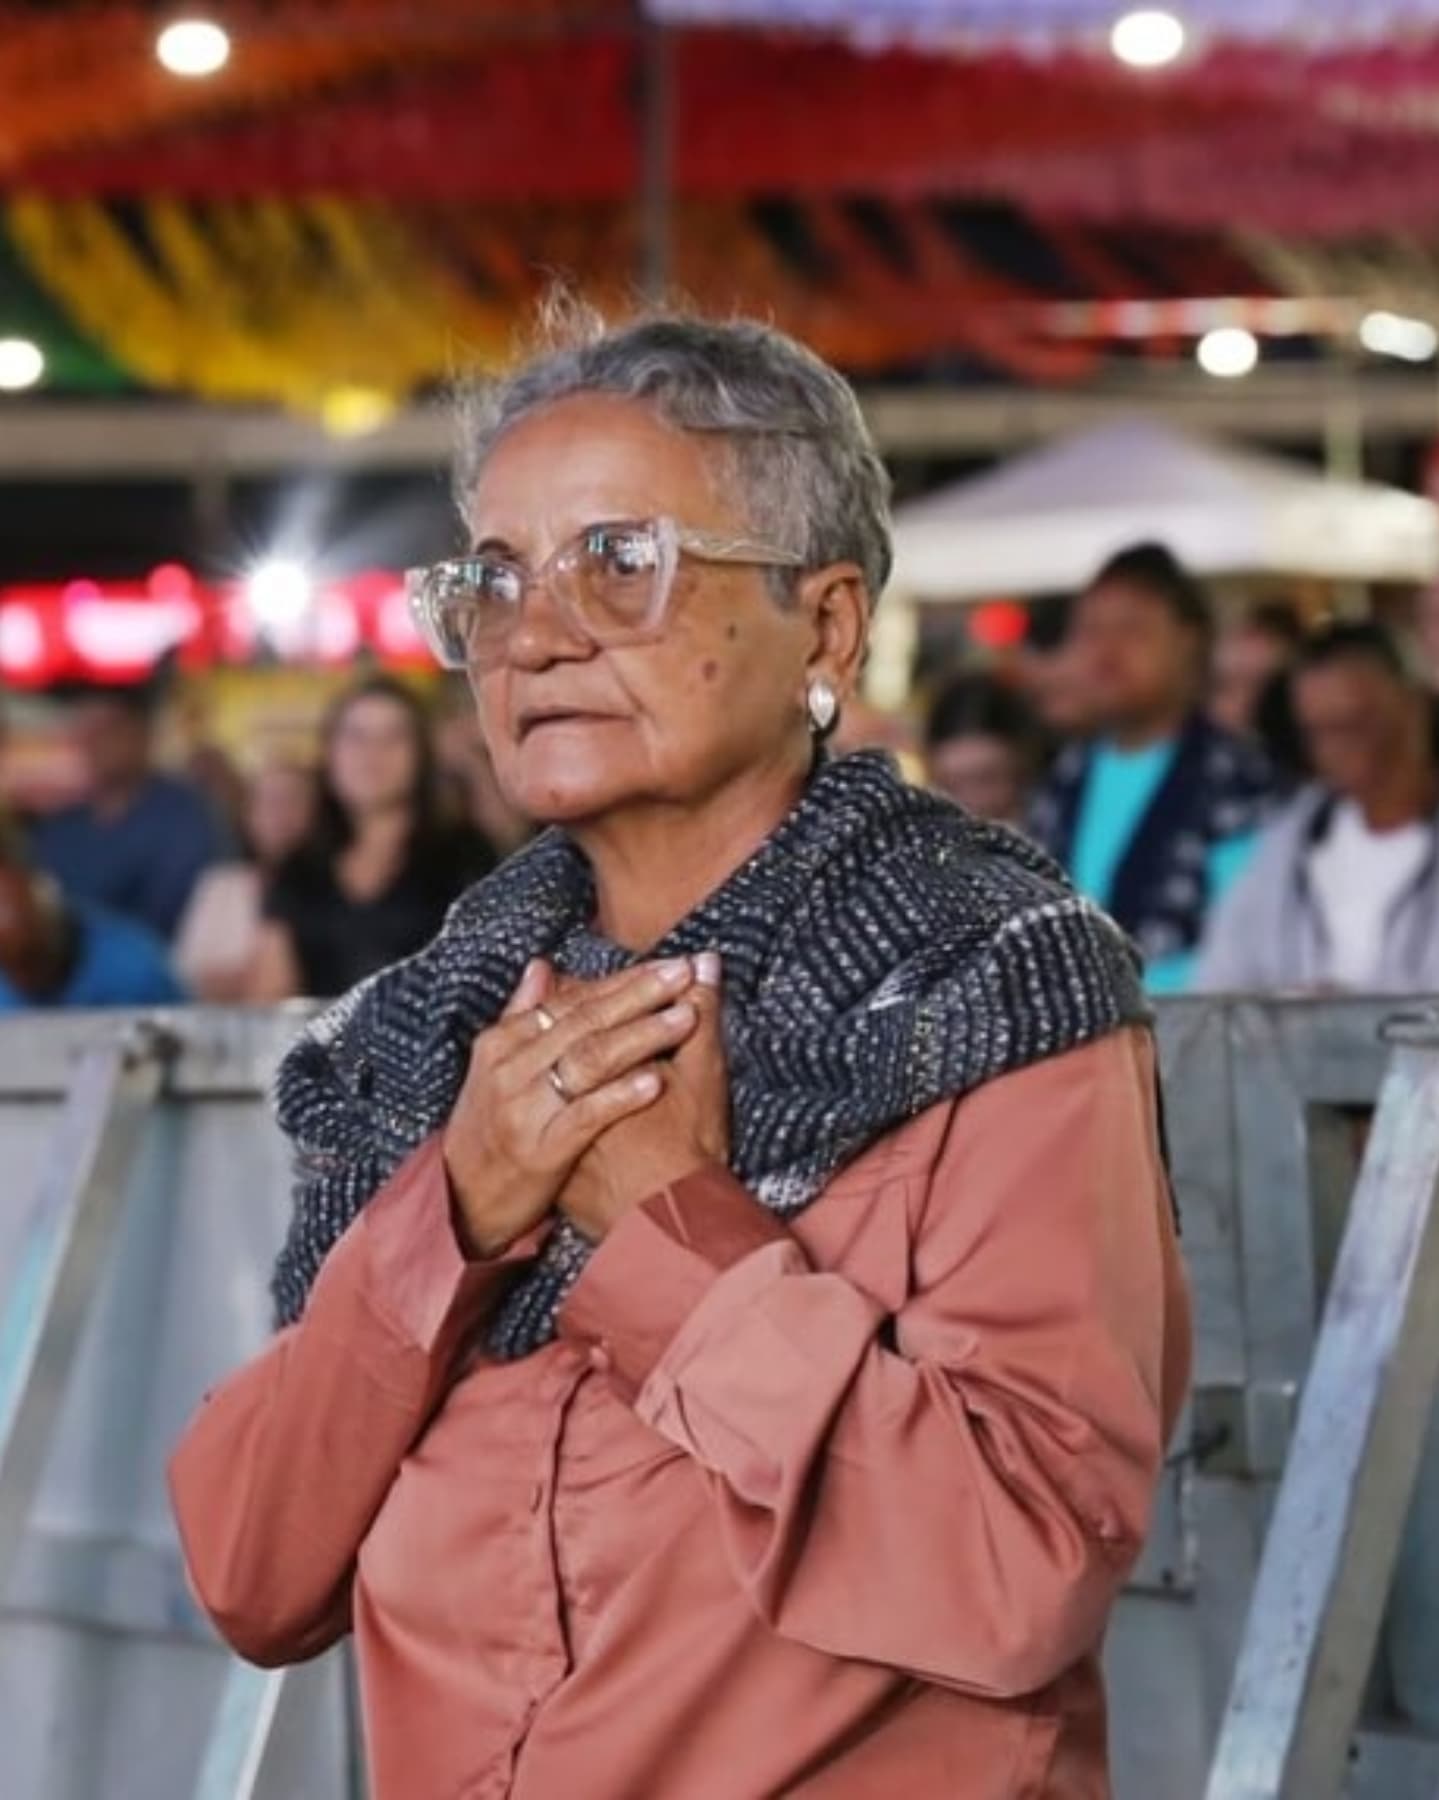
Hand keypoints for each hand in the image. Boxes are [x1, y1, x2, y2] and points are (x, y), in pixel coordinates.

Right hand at [442, 956, 699, 1256]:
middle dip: (639, 994)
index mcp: (502, 1042)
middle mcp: (511, 1068)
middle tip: (683, 974)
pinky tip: (657, 1081)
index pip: (571, 1000)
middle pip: (585, 1021)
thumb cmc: (487, 1128)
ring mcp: (524, 1109)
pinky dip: (622, 1096)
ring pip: (589, 1060)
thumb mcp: (493, 1066)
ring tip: (683, 1018)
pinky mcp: (540, 1150)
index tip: (666, 964)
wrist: (460, 1198)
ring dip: (640, 1036)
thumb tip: (542, 966)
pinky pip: (587, 1116)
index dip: (622, 980)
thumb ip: (521, 1014)